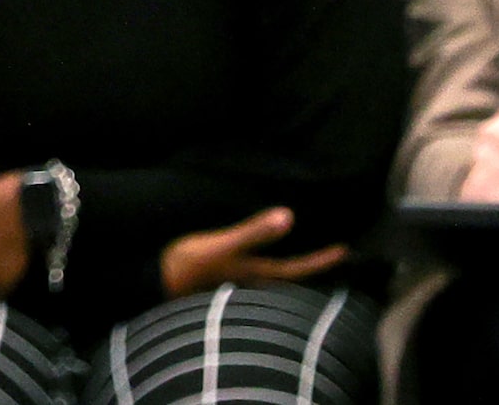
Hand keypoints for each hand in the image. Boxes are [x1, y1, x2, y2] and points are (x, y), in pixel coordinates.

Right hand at [160, 208, 348, 297]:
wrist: (153, 280)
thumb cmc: (188, 266)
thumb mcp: (221, 245)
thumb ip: (254, 232)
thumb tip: (290, 216)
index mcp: (255, 273)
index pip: (297, 268)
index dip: (322, 260)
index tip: (345, 250)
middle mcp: (249, 281)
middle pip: (288, 276)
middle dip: (310, 265)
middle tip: (329, 251)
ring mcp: (234, 281)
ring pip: (269, 275)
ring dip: (287, 262)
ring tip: (299, 248)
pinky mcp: (218, 276)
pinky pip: (251, 270)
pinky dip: (263, 259)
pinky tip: (259, 252)